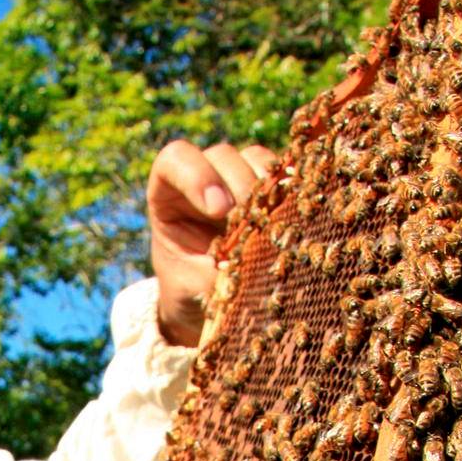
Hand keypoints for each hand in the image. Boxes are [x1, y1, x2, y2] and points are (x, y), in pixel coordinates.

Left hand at [148, 140, 277, 347]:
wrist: (207, 303)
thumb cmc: (191, 290)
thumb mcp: (194, 286)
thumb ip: (214, 271)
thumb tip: (254, 264)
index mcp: (168, 193)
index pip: (176, 160)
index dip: (198, 176)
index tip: (217, 209)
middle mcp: (203, 176)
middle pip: (224, 157)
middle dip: (241, 185)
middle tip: (252, 220)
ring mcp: (236, 178)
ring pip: (256, 159)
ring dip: (269, 189)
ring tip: (274, 222)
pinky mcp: (267, 188)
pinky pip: (284, 175)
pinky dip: (290, 192)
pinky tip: (293, 214)